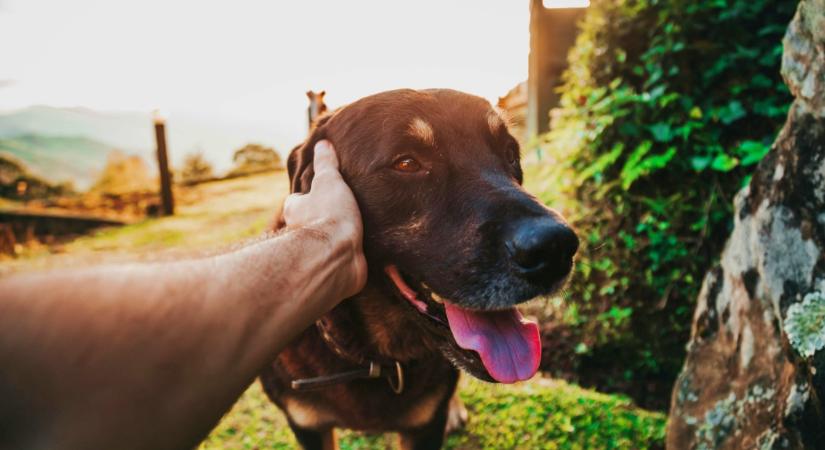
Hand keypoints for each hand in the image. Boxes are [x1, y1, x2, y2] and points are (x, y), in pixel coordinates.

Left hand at [282, 140, 366, 299]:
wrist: (338, 256)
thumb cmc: (329, 216)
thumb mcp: (329, 181)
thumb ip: (326, 164)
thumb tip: (322, 143)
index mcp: (295, 210)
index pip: (297, 200)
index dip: (308, 196)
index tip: (321, 191)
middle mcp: (300, 234)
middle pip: (308, 223)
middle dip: (321, 219)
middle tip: (342, 211)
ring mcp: (318, 253)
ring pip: (325, 243)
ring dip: (337, 239)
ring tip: (359, 229)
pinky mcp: (335, 269)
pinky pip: (343, 260)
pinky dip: (351, 256)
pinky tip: (367, 251)